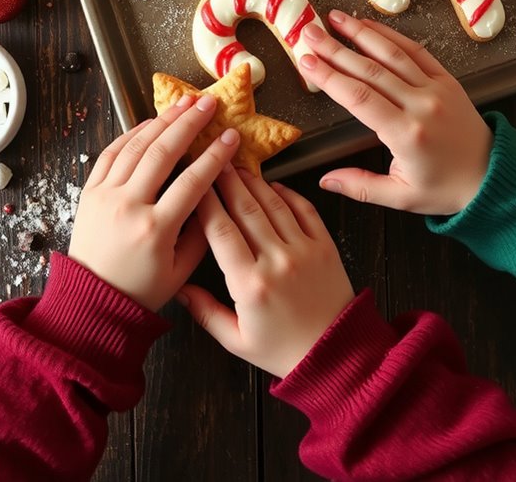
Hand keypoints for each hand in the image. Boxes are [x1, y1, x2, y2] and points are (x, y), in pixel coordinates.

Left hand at [68, 94, 239, 310]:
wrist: (91, 301)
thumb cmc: (141, 290)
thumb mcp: (180, 271)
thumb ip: (201, 233)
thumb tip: (215, 195)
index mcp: (155, 230)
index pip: (192, 182)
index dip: (214, 156)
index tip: (231, 136)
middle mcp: (129, 207)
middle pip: (162, 153)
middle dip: (189, 123)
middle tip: (208, 103)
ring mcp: (105, 196)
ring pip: (136, 147)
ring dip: (162, 121)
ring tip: (183, 103)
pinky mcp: (89, 192)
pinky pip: (110, 153)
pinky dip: (131, 133)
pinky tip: (150, 122)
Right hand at [178, 165, 353, 377]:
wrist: (337, 356)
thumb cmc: (284, 351)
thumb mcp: (237, 341)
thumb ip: (204, 312)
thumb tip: (178, 288)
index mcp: (250, 285)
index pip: (220, 231)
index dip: (204, 201)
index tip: (192, 182)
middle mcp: (276, 261)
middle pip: (245, 208)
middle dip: (226, 180)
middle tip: (212, 158)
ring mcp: (304, 250)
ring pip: (273, 204)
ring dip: (253, 181)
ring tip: (236, 165)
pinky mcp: (325, 245)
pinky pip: (304, 209)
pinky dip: (287, 192)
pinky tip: (273, 184)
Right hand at [299, 11, 492, 215]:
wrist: (491, 177)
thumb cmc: (445, 189)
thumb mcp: (400, 197)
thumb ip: (360, 187)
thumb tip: (325, 180)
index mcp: (405, 134)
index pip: (358, 97)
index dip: (329, 77)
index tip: (306, 61)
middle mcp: (420, 105)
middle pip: (369, 70)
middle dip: (335, 49)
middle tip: (309, 33)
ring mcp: (435, 89)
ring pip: (392, 54)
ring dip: (360, 33)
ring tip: (333, 18)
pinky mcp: (446, 79)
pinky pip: (415, 51)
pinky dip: (391, 35)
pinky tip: (369, 25)